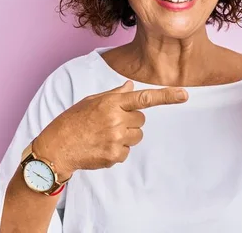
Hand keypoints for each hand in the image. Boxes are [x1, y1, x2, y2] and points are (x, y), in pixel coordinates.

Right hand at [34, 80, 187, 177]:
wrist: (57, 147)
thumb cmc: (73, 121)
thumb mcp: (91, 101)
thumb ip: (114, 94)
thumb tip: (131, 86)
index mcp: (111, 103)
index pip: (144, 97)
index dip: (166, 96)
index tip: (185, 94)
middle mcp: (116, 119)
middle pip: (141, 120)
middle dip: (130, 121)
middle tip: (109, 124)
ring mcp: (116, 138)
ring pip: (137, 136)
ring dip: (126, 136)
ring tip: (104, 136)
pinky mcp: (115, 155)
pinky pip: (127, 151)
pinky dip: (118, 150)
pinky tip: (101, 147)